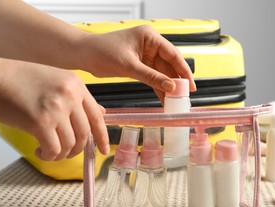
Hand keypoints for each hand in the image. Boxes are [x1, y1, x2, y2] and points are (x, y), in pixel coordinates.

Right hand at [0, 57, 108, 160]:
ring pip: (71, 144)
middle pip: (85, 133)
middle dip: (78, 149)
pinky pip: (54, 149)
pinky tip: (41, 151)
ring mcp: (56, 108)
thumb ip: (79, 98)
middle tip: (68, 152)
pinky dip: (49, 155)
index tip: (105, 150)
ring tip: (50, 151)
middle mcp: (70, 95)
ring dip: (62, 153)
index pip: (97, 116)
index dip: (103, 137)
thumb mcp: (57, 82)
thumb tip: (101, 112)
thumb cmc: (21, 81)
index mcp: (76, 85)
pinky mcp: (40, 122)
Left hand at [81, 25, 195, 102]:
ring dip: (168, 86)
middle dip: (177, 81)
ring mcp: (145, 55)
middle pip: (170, 64)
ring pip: (162, 73)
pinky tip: (164, 98)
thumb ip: (151, 77)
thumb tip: (171, 86)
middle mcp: (150, 44)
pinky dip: (158, 87)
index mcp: (150, 37)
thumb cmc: (102, 51)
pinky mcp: (140, 65)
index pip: (173, 54)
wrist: (84, 55)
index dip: (183, 70)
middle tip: (184, 96)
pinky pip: (153, 77)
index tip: (190, 85)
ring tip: (175, 101)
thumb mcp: (129, 66)